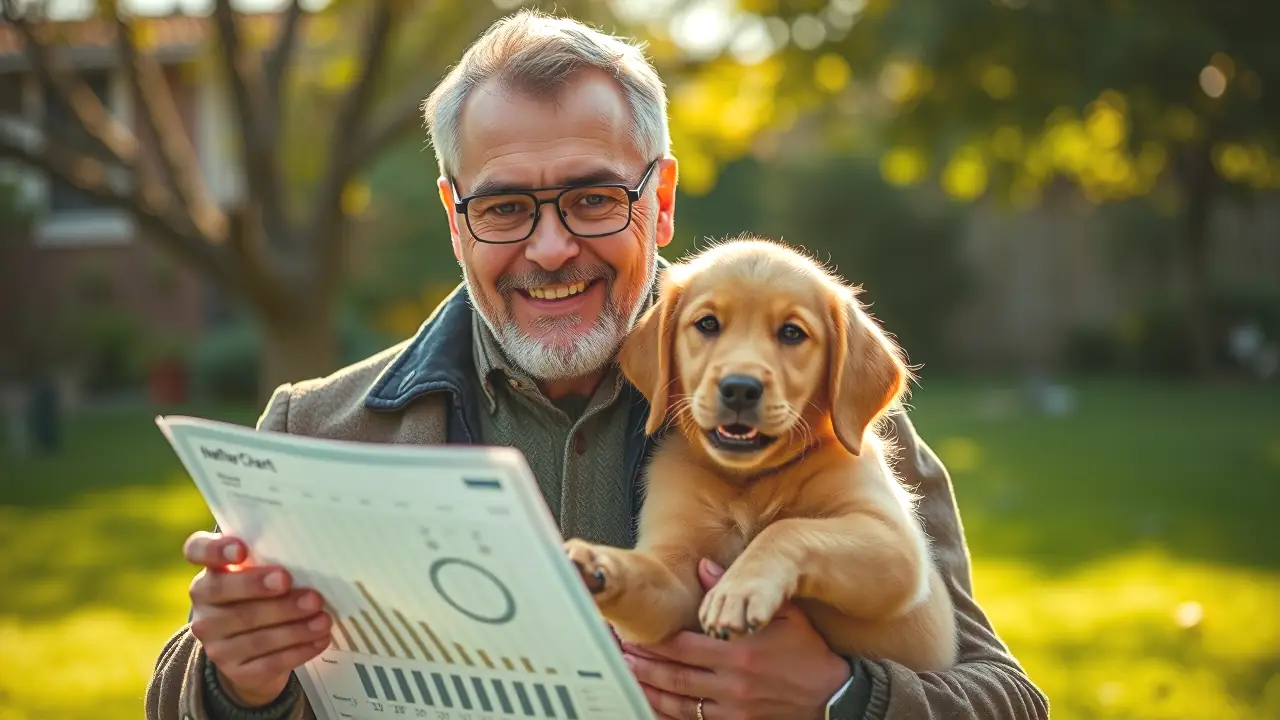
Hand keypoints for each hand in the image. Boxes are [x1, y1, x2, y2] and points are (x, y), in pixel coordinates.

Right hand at [185, 531, 331, 706]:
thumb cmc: (263, 601)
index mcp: (210, 576)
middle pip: (228, 596)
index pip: (197, 552)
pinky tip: (320, 640)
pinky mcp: (234, 672)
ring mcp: (216, 644)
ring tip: (323, 619)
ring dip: (294, 627)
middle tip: (307, 594)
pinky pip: (268, 662)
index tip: (241, 550)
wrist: (251, 654)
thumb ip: (273, 563)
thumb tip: (311, 554)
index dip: (215, 550)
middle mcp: (205, 610)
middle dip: (268, 593)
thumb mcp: (263, 579)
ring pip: (254, 635)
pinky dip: (298, 651)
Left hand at [622, 558, 849, 719]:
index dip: (652, 641)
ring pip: (678, 701)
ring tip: (626, 675)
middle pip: (673, 674)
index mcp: (740, 651)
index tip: (630, 633)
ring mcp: (733, 708)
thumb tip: (704, 567)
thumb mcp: (784, 613)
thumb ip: (742, 590)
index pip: (682, 645)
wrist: (833, 697)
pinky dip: (669, 712)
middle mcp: (732, 682)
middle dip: (641, 663)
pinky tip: (652, 703)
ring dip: (648, 688)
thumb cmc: (807, 652)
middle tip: (617, 653)